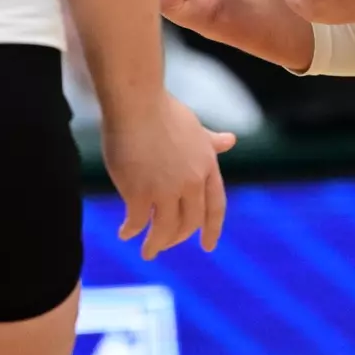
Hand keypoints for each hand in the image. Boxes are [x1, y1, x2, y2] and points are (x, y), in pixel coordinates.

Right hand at [103, 94, 236, 259]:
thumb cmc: (161, 109)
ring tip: (147, 252)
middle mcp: (192, 182)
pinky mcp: (141, 193)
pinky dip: (131, 231)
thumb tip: (231, 140)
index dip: (212, 228)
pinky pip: (138, 222)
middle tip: (165, 244)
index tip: (208, 246)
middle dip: (178, 238)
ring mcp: (167, 190)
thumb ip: (210, 141)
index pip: (215, 206)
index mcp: (207, 166)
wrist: (136, 102)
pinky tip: (124, 234)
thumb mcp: (193, 128)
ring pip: (165, 230)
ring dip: (156, 245)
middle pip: (189, 222)